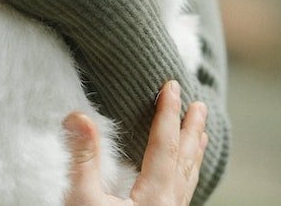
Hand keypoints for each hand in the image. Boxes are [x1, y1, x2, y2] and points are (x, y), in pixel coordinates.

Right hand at [64, 82, 207, 205]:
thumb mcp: (84, 200)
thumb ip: (83, 160)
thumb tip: (78, 117)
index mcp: (155, 197)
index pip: (165, 145)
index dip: (168, 113)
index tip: (172, 86)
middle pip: (184, 160)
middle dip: (191, 130)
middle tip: (200, 106)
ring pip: (187, 180)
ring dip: (193, 154)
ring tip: (201, 136)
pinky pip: (183, 194)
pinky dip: (186, 176)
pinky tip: (182, 177)